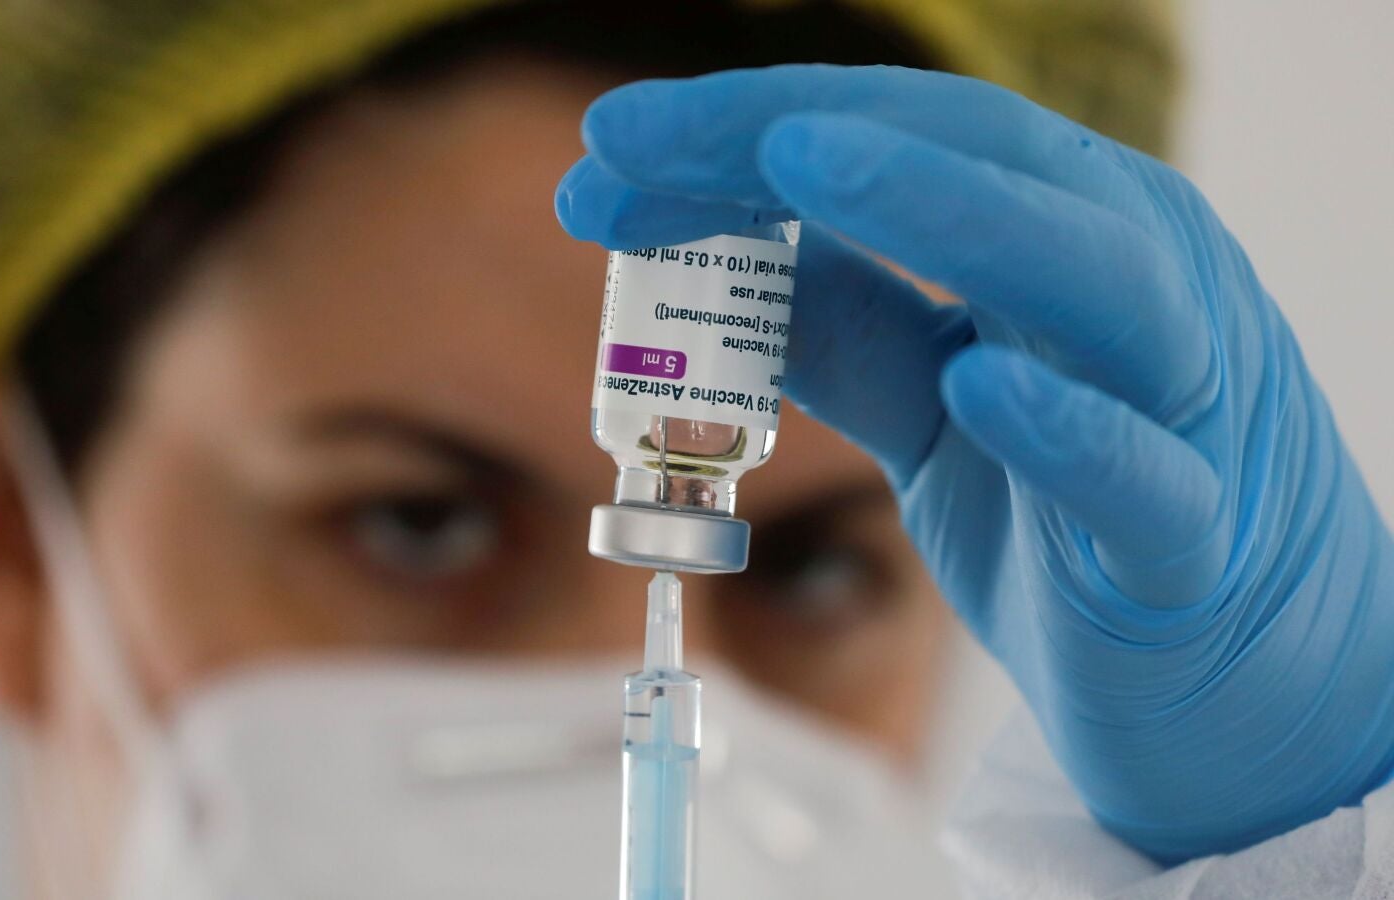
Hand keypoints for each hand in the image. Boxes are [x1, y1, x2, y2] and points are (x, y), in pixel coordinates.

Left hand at [556, 64, 1393, 863]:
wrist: (1235, 687)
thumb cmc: (1079, 522)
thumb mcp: (934, 407)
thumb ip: (846, 330)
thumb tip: (709, 274)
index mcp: (1065, 235)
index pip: (903, 138)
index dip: (746, 132)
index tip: (607, 148)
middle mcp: (1137, 282)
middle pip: (981, 161)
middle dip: (799, 133)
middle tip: (642, 134)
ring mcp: (1185, 404)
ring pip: (1091, 278)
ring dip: (945, 212)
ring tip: (801, 168)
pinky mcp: (1193, 541)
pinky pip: (1140, 476)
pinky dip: (1064, 428)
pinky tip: (977, 387)